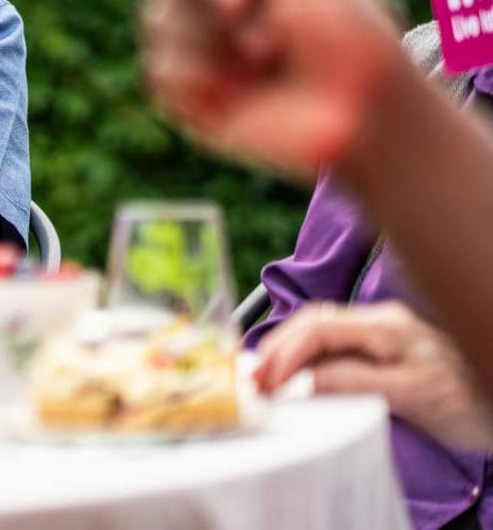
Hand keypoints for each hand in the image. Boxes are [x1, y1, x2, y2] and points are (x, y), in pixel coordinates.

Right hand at [126, 0, 404, 176]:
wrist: (366, 114)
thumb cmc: (347, 33)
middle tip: (244, 0)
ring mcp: (191, 41)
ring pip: (158, 17)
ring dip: (212, 36)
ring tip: (269, 56)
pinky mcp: (182, 92)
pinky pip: (163, 68)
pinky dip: (204, 75)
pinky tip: (244, 89)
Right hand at [255, 302, 492, 450]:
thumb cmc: (470, 401)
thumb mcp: (414, 395)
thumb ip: (359, 382)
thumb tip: (307, 380)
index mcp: (387, 327)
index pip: (319, 328)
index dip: (285, 351)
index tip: (263, 379)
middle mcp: (380, 322)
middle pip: (312, 322)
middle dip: (276, 348)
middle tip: (252, 381)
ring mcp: (380, 333)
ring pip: (318, 330)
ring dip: (286, 351)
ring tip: (263, 378)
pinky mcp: (380, 349)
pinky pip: (331, 344)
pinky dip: (304, 357)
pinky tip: (292, 374)